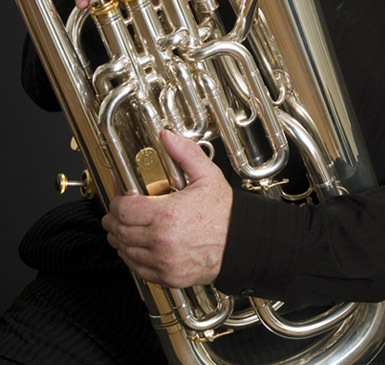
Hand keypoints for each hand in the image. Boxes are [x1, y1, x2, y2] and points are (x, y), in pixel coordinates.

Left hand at [102, 131, 232, 287]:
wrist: (241, 243)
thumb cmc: (225, 213)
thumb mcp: (208, 175)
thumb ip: (185, 153)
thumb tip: (167, 137)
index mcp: (167, 214)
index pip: (122, 209)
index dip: (116, 201)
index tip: (121, 196)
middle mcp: (161, 241)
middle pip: (119, 230)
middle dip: (114, 219)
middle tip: (118, 211)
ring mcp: (163, 262)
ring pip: (124, 250)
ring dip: (120, 238)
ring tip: (126, 227)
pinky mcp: (167, 276)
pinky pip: (137, 268)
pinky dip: (132, 256)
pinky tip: (138, 245)